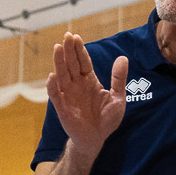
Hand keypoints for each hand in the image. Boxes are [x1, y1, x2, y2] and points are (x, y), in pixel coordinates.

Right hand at [46, 32, 124, 158]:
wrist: (97, 139)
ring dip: (59, 62)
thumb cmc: (107, 119)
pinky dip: (53, 86)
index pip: (83, 61)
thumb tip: (123, 58)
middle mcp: (76, 85)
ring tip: (57, 48)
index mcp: (89, 80)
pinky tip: (52, 76)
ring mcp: (68, 95)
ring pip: (62, 75)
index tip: (76, 36)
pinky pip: (56, 96)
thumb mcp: (119, 98)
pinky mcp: (62, 108)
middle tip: (67, 35)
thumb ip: (119, 79)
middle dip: (69, 50)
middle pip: (71, 64)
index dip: (80, 50)